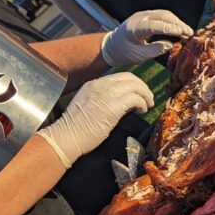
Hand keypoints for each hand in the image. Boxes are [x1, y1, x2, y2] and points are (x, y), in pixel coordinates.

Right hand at [37, 73, 153, 168]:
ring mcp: (106, 94)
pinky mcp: (112, 107)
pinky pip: (135, 99)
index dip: (134, 83)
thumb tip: (126, 103)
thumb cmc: (76, 129)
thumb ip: (106, 100)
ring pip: (135, 86)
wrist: (66, 137)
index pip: (120, 77)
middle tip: (148, 99)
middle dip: (143, 87)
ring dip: (145, 95)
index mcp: (93, 84)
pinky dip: (142, 103)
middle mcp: (100, 85)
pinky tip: (142, 111)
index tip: (140, 93)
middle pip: (130, 78)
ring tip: (147, 105)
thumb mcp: (89, 106)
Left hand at [101, 10, 192, 66]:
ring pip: (164, 14)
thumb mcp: (138, 56)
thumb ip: (154, 50)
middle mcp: (139, 18)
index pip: (154, 25)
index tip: (181, 33)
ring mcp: (143, 15)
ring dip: (177, 22)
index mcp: (134, 28)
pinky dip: (173, 22)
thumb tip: (171, 45)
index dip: (168, 28)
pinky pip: (163, 16)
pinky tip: (181, 30)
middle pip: (162, 16)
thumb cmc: (124, 52)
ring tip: (188, 33)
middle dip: (177, 24)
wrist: (112, 45)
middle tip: (189, 33)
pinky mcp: (148, 16)